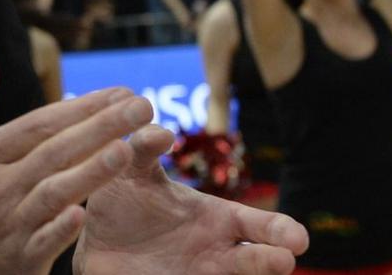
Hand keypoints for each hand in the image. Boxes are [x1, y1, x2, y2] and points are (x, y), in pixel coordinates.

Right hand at [0, 49, 155, 274]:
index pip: (38, 125)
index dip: (79, 107)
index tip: (119, 91)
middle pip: (54, 151)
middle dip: (100, 127)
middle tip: (141, 107)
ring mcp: (8, 224)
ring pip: (53, 193)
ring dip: (90, 172)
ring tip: (126, 150)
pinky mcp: (20, 260)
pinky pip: (43, 242)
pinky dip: (61, 230)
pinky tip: (84, 213)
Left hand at [75, 126, 308, 274]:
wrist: (93, 239)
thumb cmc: (124, 201)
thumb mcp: (131, 170)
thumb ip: (144, 149)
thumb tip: (160, 132)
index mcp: (215, 218)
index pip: (258, 225)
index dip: (279, 230)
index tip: (299, 239)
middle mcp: (214, 251)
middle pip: (252, 259)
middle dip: (270, 260)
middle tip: (287, 260)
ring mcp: (197, 274)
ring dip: (252, 272)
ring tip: (274, 268)